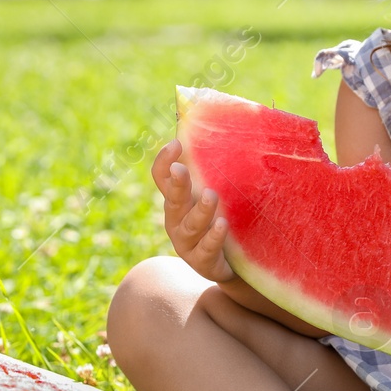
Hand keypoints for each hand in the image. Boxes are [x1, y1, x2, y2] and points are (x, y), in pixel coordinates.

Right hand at [151, 138, 233, 282]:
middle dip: (177, 184)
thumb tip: (207, 127)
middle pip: (172, 200)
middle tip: (181, 169)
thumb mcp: (208, 194)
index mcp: (176, 199)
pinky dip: (213, 237)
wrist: (229, 264)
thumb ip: (207, 169)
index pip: (161, 178)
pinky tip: (222, 224)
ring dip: (200, 210)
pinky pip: (206, 249)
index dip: (164, 161)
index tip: (176, 143)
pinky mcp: (202, 262)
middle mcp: (176, 219)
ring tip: (211, 196)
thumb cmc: (216, 220)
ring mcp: (187, 243)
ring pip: (189, 226)